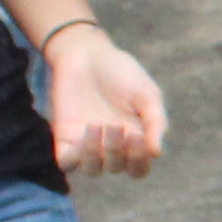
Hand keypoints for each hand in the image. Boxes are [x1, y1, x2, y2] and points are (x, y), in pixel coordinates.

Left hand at [46, 29, 166, 176]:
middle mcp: (111, 145)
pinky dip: (74, 158)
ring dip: (96, 155)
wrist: (85, 53)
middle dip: (119, 151)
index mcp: (134, 139)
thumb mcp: (147, 94)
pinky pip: (67, 163)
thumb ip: (155, 123)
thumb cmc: (121, 71)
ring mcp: (86, 142)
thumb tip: (157, 153)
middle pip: (117, 167)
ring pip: (93, 169)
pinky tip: (80, 137)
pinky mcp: (64, 135)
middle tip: (116, 126)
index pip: (139, 168)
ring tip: (97, 126)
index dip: (140, 162)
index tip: (139, 138)